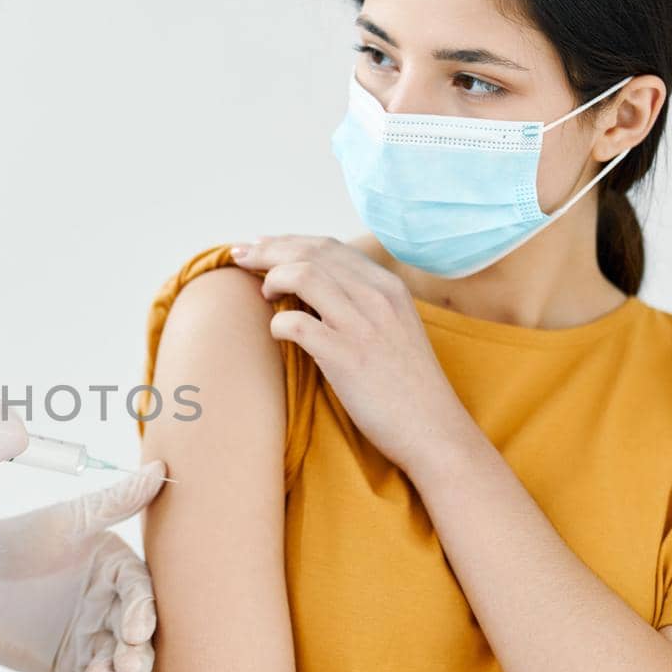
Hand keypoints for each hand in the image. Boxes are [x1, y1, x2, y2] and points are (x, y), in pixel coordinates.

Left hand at [0, 461, 166, 671]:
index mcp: (116, 567)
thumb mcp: (69, 522)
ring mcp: (93, 635)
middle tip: (130, 666)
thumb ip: (115, 503)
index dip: (143, 610)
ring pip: (118, 660)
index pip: (141, 591)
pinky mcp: (72, 665)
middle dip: (138, 651)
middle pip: (137, 631)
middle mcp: (111, 602)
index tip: (137, 628)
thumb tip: (162, 469)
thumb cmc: (18, 541)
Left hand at [228, 234, 473, 475]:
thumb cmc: (407, 386)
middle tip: (238, 258)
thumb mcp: (394, 328)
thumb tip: (311, 288)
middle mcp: (377, 296)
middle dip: (267, 251)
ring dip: (272, 279)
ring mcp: (363, 324)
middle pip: (311, 252)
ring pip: (303, 274)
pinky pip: (296, 323)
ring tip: (263, 295)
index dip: (287, 242)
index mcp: (389, 286)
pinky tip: (278, 334)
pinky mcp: (347, 356)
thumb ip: (361, 303)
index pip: (329, 246)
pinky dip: (278, 323)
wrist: (433, 430)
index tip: (258, 246)